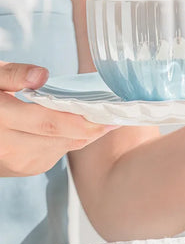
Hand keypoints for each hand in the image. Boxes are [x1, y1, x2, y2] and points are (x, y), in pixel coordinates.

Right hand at [0, 61, 114, 176]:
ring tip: (102, 117)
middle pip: (64, 137)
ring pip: (66, 146)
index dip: (84, 119)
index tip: (110, 112)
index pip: (50, 122)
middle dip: (93, 127)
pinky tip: (80, 125)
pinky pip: (60, 152)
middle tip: (116, 114)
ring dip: (86, 132)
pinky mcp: (27, 168)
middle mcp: (9, 149)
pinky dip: (73, 138)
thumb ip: (12, 75)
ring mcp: (19, 163)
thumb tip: (41, 75)